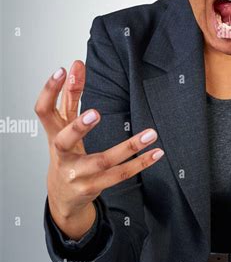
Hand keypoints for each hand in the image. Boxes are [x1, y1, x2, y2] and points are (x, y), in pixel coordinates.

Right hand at [34, 60, 164, 238]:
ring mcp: (76, 174)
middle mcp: (61, 155)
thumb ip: (71, 95)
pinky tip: (155, 153)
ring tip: (150, 134)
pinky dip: (139, 164)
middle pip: (64, 140)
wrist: (63, 197)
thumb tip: (76, 64)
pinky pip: (119, 175)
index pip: (44, 110)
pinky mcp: (92, 187)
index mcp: (53, 134)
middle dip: (78, 127)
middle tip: (96, 113)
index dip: (49, 91)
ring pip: (102, 161)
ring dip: (128, 147)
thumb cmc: (65, 154)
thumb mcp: (64, 126)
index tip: (62, 71)